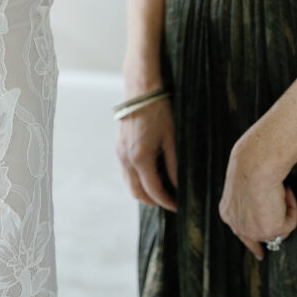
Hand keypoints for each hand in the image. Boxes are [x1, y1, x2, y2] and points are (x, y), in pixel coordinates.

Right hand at [116, 95, 177, 211]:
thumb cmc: (158, 110)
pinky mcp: (118, 147)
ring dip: (144, 192)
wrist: (140, 90)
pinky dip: (137, 180)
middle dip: (154, 201)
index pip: (153, 191)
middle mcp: (126, 158)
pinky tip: (151, 175)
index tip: (178, 206)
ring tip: (162, 191)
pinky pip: (126, 172)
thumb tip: (178, 186)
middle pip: (137, 193)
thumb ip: (174, 165)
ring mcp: (119, 153)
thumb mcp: (171, 138)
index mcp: (140, 157)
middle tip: (171, 202)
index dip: (166, 202)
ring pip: (129, 184)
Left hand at [218, 131, 296, 260]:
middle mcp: (238, 226)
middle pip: (258, 237)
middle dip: (271, 234)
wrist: (255, 164)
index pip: (241, 232)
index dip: (252, 242)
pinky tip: (285, 191)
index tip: (260, 253)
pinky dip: (292, 207)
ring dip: (283, 211)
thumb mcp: (242, 184)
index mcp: (228, 212)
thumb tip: (261, 204)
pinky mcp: (271, 230)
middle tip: (279, 232)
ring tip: (280, 190)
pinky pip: (290, 222)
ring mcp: (254, 231)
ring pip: (277, 229)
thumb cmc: (249, 164)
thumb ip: (248, 199)